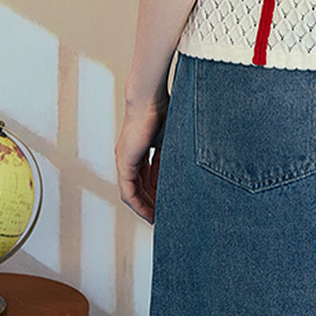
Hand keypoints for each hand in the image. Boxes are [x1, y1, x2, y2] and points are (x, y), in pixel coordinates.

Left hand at [115, 96, 167, 223]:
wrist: (149, 96)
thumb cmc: (163, 107)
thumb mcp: (172, 136)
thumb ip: (174, 152)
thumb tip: (190, 164)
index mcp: (141, 146)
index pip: (149, 174)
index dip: (159, 188)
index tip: (170, 200)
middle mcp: (130, 155)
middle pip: (141, 186)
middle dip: (154, 201)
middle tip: (166, 215)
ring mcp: (125, 159)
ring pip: (134, 192)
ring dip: (147, 206)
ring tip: (160, 218)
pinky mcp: (124, 162)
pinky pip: (129, 192)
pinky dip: (139, 204)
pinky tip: (150, 213)